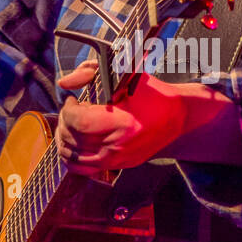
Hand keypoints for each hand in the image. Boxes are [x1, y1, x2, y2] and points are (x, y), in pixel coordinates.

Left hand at [54, 60, 187, 175]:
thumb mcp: (124, 75)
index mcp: (123, 124)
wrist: (176, 118)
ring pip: (71, 155)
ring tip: (75, 123)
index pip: (79, 122)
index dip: (69, 109)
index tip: (73, 99)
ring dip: (65, 136)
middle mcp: (118, 147)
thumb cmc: (152, 94)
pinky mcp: (116, 167)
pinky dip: (70, 156)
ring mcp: (116, 161)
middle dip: (65, 120)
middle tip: (73, 108)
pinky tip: (74, 141)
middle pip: (72, 138)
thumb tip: (64, 84)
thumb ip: (90, 73)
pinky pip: (80, 169)